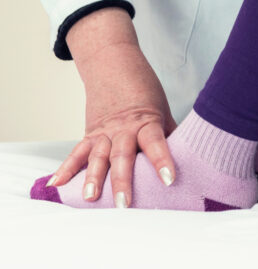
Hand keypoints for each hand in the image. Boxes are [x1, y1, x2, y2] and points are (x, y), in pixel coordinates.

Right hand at [46, 8, 176, 207]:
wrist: (114, 65)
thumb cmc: (144, 91)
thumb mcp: (163, 109)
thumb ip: (171, 134)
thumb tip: (192, 155)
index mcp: (146, 121)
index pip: (156, 143)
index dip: (162, 161)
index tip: (169, 179)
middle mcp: (123, 128)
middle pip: (122, 155)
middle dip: (123, 180)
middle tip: (124, 203)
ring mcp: (104, 131)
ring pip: (97, 156)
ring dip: (92, 178)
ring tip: (90, 197)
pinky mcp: (90, 133)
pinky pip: (77, 152)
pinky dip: (66, 168)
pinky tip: (56, 184)